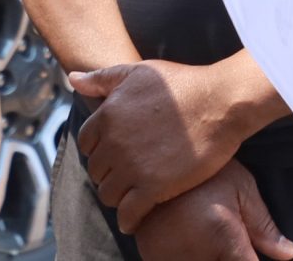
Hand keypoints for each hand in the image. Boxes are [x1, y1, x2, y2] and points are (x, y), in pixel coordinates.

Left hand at [73, 59, 264, 232]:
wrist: (218, 103)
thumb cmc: (182, 83)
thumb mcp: (138, 72)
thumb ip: (103, 78)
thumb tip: (73, 78)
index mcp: (107, 114)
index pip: (86, 143)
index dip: (98, 149)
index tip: (112, 154)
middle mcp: (114, 142)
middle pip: (96, 170)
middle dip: (108, 173)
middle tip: (124, 175)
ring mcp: (133, 166)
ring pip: (108, 194)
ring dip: (116, 197)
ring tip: (130, 195)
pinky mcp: (154, 187)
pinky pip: (128, 213)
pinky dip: (128, 220)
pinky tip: (133, 220)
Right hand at [124, 160, 292, 260]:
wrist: (151, 150)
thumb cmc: (202, 167)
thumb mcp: (240, 186)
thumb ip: (263, 224)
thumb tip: (288, 253)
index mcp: (222, 236)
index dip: (250, 258)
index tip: (246, 248)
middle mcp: (193, 252)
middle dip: (227, 253)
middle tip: (219, 227)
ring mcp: (167, 256)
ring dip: (205, 253)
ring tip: (201, 227)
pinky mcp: (149, 254)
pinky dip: (184, 252)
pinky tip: (185, 232)